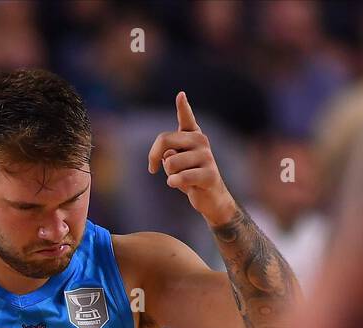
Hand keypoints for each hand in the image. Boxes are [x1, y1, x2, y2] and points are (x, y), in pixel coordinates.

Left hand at [147, 92, 237, 226]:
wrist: (210, 198)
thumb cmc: (189, 177)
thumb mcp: (175, 163)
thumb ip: (168, 153)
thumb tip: (169, 155)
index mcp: (193, 135)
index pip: (186, 118)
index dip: (183, 107)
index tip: (180, 95)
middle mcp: (201, 141)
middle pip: (165, 140)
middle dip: (153, 156)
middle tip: (153, 168)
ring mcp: (207, 156)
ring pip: (170, 162)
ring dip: (169, 174)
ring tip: (179, 177)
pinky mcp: (210, 174)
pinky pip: (181, 177)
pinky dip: (174, 182)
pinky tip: (177, 184)